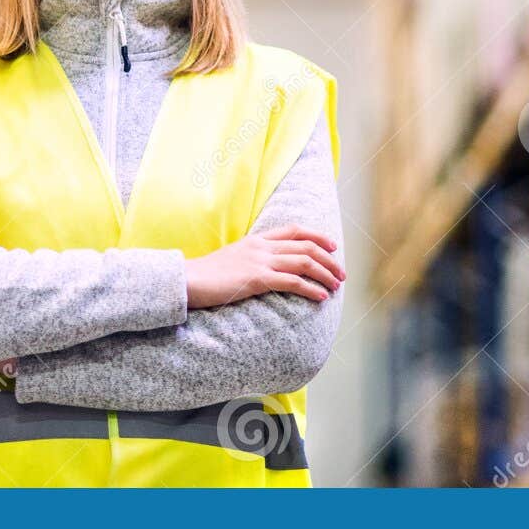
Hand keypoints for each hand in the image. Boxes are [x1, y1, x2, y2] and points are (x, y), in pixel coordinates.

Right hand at [184, 225, 344, 308]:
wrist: (187, 280)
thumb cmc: (206, 275)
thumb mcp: (232, 259)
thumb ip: (251, 258)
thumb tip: (266, 268)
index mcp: (256, 240)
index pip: (294, 230)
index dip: (317, 237)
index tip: (332, 246)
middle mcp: (261, 247)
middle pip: (305, 246)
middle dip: (328, 259)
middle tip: (341, 273)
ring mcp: (259, 261)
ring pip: (303, 262)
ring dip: (324, 274)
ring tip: (336, 286)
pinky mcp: (257, 279)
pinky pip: (292, 282)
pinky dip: (311, 289)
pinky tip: (321, 297)